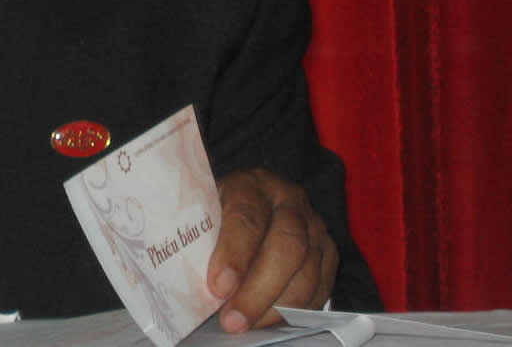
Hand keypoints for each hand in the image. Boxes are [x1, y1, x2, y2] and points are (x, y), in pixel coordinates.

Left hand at [208, 168, 337, 331]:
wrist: (253, 205)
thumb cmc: (219, 215)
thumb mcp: (203, 213)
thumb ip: (198, 237)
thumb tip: (182, 279)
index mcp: (251, 184)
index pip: (247, 216)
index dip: (234, 253)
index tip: (218, 287)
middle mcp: (289, 200)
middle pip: (286, 246)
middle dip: (258, 290)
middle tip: (232, 320)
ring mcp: (315, 226)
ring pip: (307, 272)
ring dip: (276, 307)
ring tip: (247, 326)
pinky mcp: (329, 252)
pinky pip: (321, 287)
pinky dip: (295, 310)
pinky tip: (269, 321)